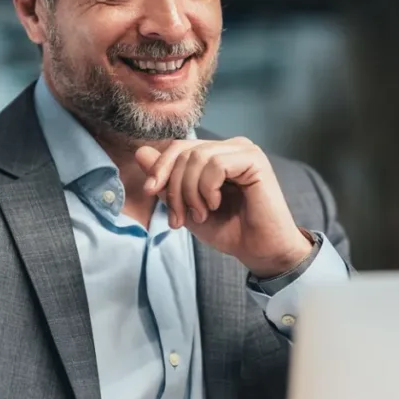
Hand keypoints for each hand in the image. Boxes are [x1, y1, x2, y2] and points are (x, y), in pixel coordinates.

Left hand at [135, 138, 312, 277]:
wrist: (258, 251)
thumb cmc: (229, 230)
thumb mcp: (186, 205)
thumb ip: (166, 180)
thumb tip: (140, 152)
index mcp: (217, 153)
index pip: (179, 147)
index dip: (160, 167)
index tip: (152, 193)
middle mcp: (231, 147)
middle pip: (185, 152)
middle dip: (175, 187)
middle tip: (181, 218)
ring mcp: (244, 151)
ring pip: (198, 158)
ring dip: (190, 192)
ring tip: (202, 214)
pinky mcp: (254, 160)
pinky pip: (216, 165)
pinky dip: (208, 189)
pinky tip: (216, 204)